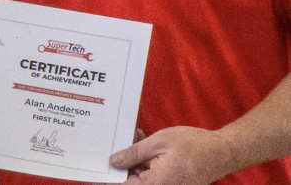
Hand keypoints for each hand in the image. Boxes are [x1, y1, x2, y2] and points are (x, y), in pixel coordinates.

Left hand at [109, 126, 234, 184]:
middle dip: (121, 162)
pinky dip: (144, 159)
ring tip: (135, 136)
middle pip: (130, 180)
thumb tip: (113, 161)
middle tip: (115, 141)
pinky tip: (142, 141)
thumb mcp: (159, 143)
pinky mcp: (171, 182)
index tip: (92, 171)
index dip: (106, 178)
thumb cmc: (195, 145)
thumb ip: (133, 153)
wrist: (224, 151)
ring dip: (133, 158)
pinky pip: (150, 173)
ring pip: (139, 175)